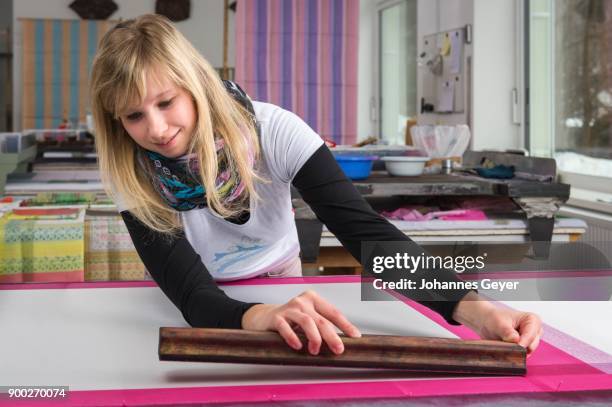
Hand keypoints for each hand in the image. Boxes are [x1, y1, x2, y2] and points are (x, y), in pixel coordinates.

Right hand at [241, 290, 360, 354]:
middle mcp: (302, 301)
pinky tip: (298, 346)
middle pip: (321, 320)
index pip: (333, 312)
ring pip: (307, 321)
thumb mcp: (308, 318)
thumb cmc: (290, 319)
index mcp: (314, 299)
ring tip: (315, 350)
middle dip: (332, 336)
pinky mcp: (276, 317)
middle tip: (338, 349)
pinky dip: (293, 337)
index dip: (345, 325)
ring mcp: (289, 308)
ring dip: (314, 338)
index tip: (355, 336)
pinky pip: (286, 327)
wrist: (263, 317)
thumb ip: (321, 325)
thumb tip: (340, 342)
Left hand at [452, 292, 542, 354]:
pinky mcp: (522, 347)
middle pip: (532, 346)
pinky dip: (512, 355)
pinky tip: (503, 351)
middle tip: (505, 347)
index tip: (515, 347)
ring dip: (515, 352)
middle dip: (519, 349)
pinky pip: (520, 355)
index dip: (523, 343)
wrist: (484, 321)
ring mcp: (530, 339)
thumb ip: (507, 331)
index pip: (532, 336)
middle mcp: (534, 330)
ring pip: (526, 353)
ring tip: (501, 346)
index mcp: (533, 320)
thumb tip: (515, 341)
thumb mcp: (497, 323)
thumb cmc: (491, 318)